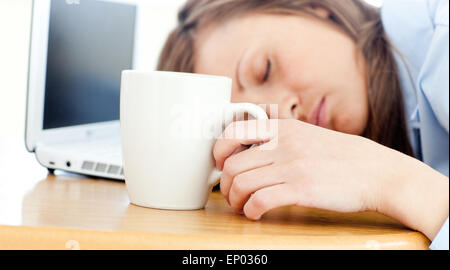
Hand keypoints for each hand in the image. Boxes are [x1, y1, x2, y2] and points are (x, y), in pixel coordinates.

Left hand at [214, 119, 403, 219]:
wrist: (376, 171)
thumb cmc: (340, 157)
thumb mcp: (307, 134)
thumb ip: (279, 138)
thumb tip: (248, 150)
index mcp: (283, 127)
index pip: (232, 131)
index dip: (218, 152)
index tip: (221, 166)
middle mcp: (283, 143)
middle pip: (232, 164)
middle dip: (225, 185)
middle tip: (231, 194)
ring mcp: (292, 166)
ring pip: (241, 183)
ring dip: (235, 200)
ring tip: (242, 206)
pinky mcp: (301, 189)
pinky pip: (260, 201)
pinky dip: (251, 210)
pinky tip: (256, 213)